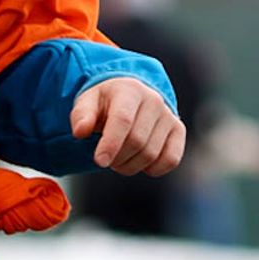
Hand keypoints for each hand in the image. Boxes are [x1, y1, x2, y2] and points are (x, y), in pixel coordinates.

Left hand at [70, 78, 185, 175]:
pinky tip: (139, 162)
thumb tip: (80, 131)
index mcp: (129, 90)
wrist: (130, 96)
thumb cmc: (105, 102)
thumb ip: (81, 115)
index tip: (99, 161)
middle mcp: (154, 100)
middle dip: (117, 158)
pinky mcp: (178, 130)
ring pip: (151, 154)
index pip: (123, 120)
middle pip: (136, 141)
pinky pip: (170, 160)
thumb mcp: (87, 102)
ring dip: (130, 166)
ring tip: (118, 158)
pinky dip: (153, 169)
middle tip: (105, 159)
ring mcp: (169, 115)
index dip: (111, 144)